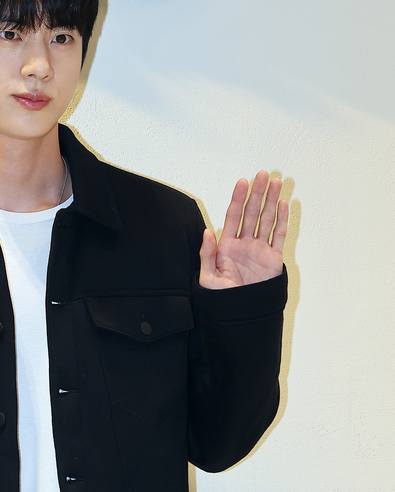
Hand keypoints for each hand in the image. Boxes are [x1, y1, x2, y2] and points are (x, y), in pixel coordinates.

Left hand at [199, 171, 287, 288]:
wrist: (243, 316)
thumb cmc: (223, 299)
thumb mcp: (208, 278)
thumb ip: (207, 255)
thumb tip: (207, 232)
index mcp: (227, 246)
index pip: (233, 217)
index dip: (238, 199)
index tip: (242, 182)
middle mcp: (244, 244)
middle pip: (252, 213)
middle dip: (258, 193)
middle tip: (263, 174)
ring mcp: (260, 249)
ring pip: (267, 219)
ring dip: (271, 201)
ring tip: (276, 182)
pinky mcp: (273, 258)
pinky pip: (279, 235)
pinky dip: (282, 219)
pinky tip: (283, 204)